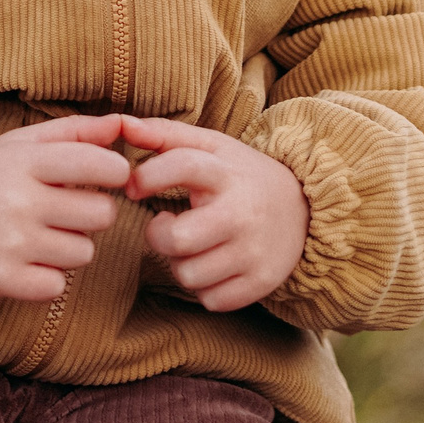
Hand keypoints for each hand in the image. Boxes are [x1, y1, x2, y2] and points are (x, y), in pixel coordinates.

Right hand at [0, 113, 129, 300]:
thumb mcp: (25, 142)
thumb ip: (77, 131)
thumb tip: (123, 124)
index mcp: (25, 162)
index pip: (98, 165)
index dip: (115, 171)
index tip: (108, 174)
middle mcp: (18, 202)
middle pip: (102, 214)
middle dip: (93, 210)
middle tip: (66, 207)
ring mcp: (10, 244)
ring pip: (84, 253)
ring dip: (71, 245)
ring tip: (42, 232)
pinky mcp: (3, 279)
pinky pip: (58, 286)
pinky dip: (49, 277)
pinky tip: (29, 260)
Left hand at [119, 115, 308, 311]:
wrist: (304, 209)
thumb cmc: (240, 176)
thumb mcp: (211, 147)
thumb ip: (164, 134)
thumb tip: (119, 123)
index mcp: (226, 173)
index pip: (182, 166)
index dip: (148, 176)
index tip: (133, 187)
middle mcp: (241, 213)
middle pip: (177, 239)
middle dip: (159, 236)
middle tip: (167, 226)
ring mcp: (253, 251)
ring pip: (189, 275)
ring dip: (181, 264)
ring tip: (193, 247)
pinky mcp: (261, 282)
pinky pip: (210, 300)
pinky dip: (205, 288)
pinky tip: (213, 266)